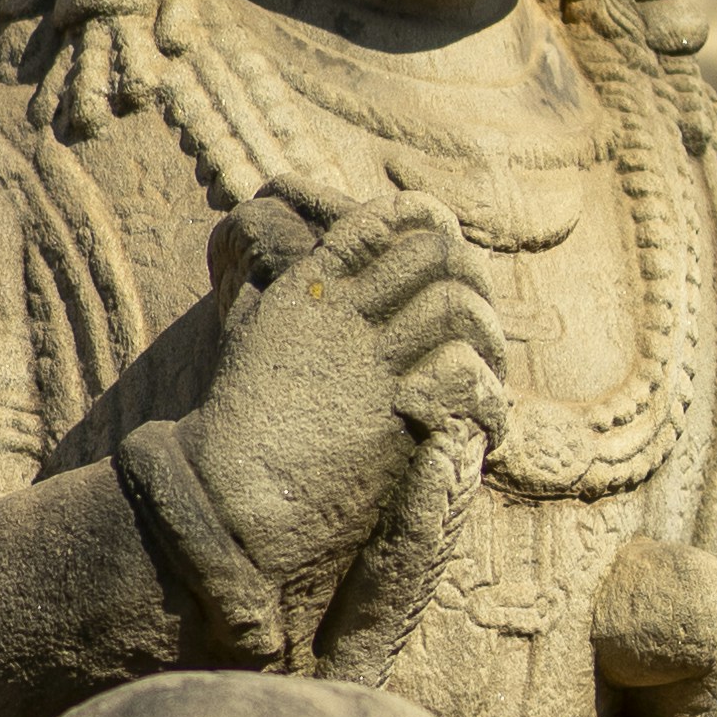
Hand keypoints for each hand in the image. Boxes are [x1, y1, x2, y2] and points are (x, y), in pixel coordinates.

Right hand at [189, 191, 506, 628]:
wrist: (226, 496)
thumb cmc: (237, 428)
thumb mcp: (255, 338)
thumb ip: (288, 297)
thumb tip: (293, 268)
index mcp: (308, 287)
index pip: (388, 220)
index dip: (429, 230)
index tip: (447, 260)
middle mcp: (342, 311)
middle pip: (435, 253)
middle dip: (469, 276)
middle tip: (481, 314)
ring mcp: (369, 357)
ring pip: (455, 306)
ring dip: (487, 335)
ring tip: (489, 367)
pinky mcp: (392, 409)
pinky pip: (460, 371)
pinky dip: (485, 391)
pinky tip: (486, 419)